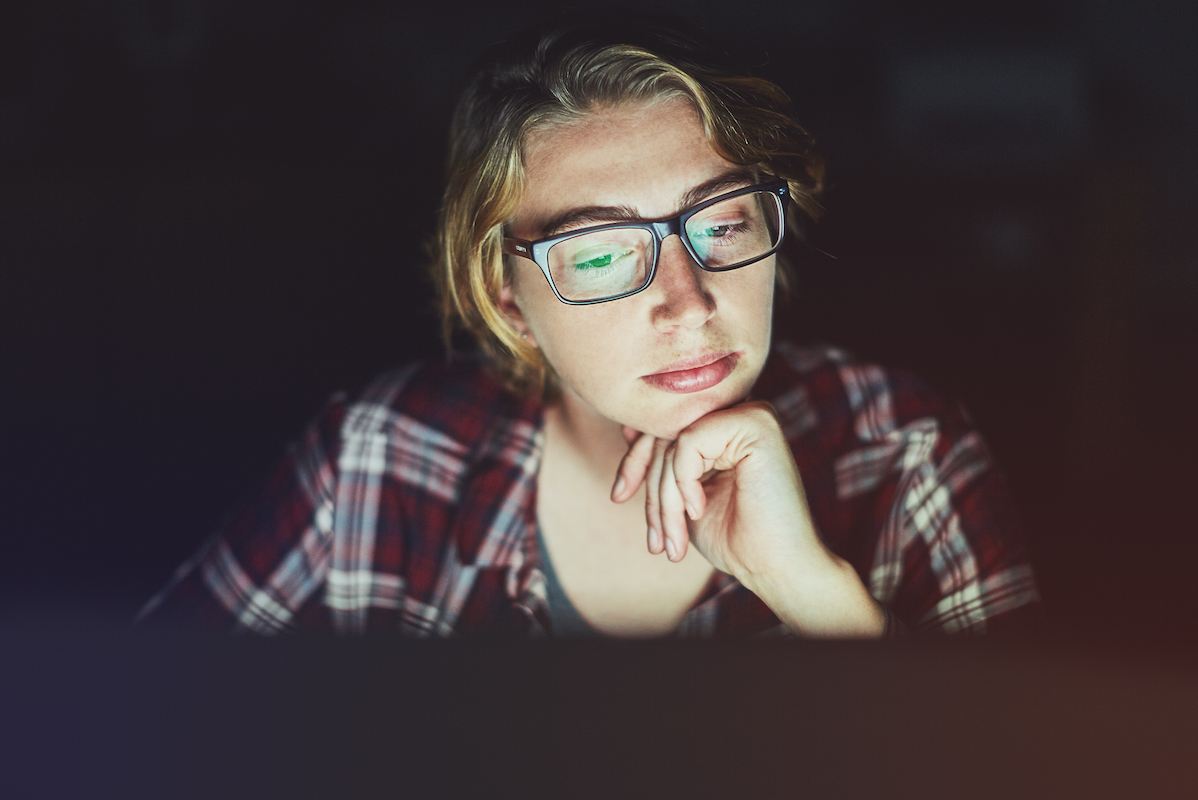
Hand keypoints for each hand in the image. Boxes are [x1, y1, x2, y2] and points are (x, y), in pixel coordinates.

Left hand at [611, 401, 884, 636]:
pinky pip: (688, 442)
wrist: (776, 568)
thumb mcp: (682, 496)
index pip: (664, 428)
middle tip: (654, 539)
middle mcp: (740, 411)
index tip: (619, 495)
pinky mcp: (756, 422)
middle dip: (650, 489)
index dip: (635, 460)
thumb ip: (661, 462)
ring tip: (673, 540)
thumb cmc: (733, 538)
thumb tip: (627, 427)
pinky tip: (699, 511)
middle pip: (666, 433)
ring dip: (664, 499)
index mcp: (726, 426)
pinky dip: (683, 483)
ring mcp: (751, 413)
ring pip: (674, 442)